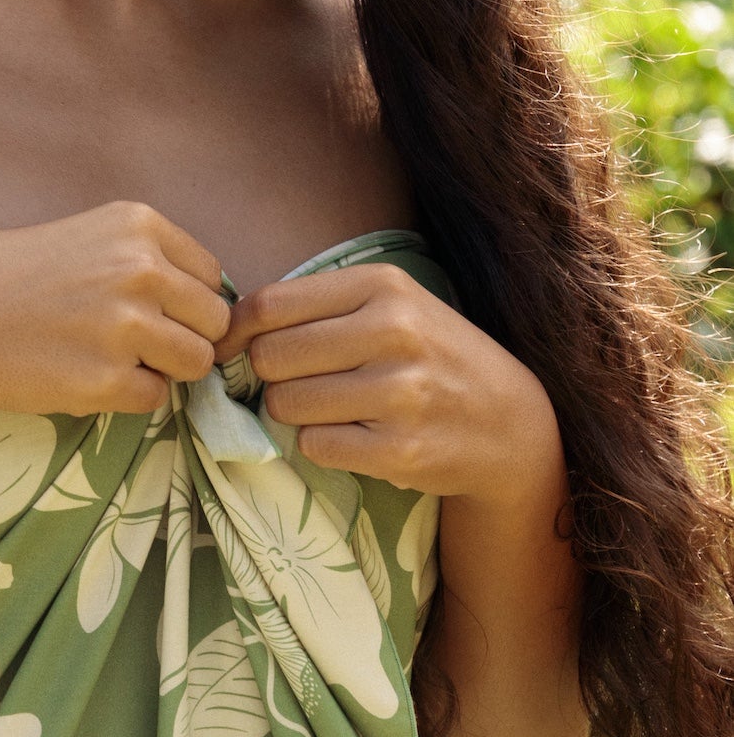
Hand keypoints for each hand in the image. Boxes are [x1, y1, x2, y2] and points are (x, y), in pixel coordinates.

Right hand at [0, 201, 233, 417]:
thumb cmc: (21, 278)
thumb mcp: (93, 237)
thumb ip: (154, 261)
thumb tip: (220, 312)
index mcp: (140, 226)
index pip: (212, 278)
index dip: (187, 303)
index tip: (150, 311)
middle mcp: (140, 269)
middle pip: (214, 323)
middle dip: (184, 338)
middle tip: (135, 342)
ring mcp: (125, 325)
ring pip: (196, 363)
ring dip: (163, 369)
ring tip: (115, 358)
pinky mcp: (107, 379)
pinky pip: (157, 398)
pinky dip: (130, 396)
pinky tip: (89, 376)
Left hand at [222, 262, 563, 505]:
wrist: (510, 422)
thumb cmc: (431, 357)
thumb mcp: (389, 306)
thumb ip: (317, 307)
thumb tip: (227, 328)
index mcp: (382, 286)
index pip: (269, 305)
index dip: (235, 332)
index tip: (231, 349)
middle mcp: (393, 332)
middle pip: (270, 357)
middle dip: (270, 376)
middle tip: (299, 383)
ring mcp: (400, 393)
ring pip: (286, 405)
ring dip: (293, 413)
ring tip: (332, 409)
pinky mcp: (400, 449)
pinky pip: (315, 446)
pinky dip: (321, 445)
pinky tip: (354, 436)